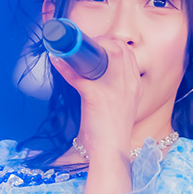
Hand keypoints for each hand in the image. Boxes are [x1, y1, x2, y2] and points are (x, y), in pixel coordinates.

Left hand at [49, 38, 141, 152]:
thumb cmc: (110, 132)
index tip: (98, 47)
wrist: (111, 152)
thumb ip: (111, 90)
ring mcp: (114, 89)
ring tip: (70, 49)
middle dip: (100, 41)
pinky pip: (79, 75)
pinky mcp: (97, 97)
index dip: (112, 45)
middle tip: (83, 47)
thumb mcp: (119, 107)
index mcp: (135, 85)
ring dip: (85, 48)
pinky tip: (57, 62)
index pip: (127, 53)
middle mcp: (129, 84)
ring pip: (103, 54)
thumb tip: (89, 77)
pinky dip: (66, 67)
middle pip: (118, 48)